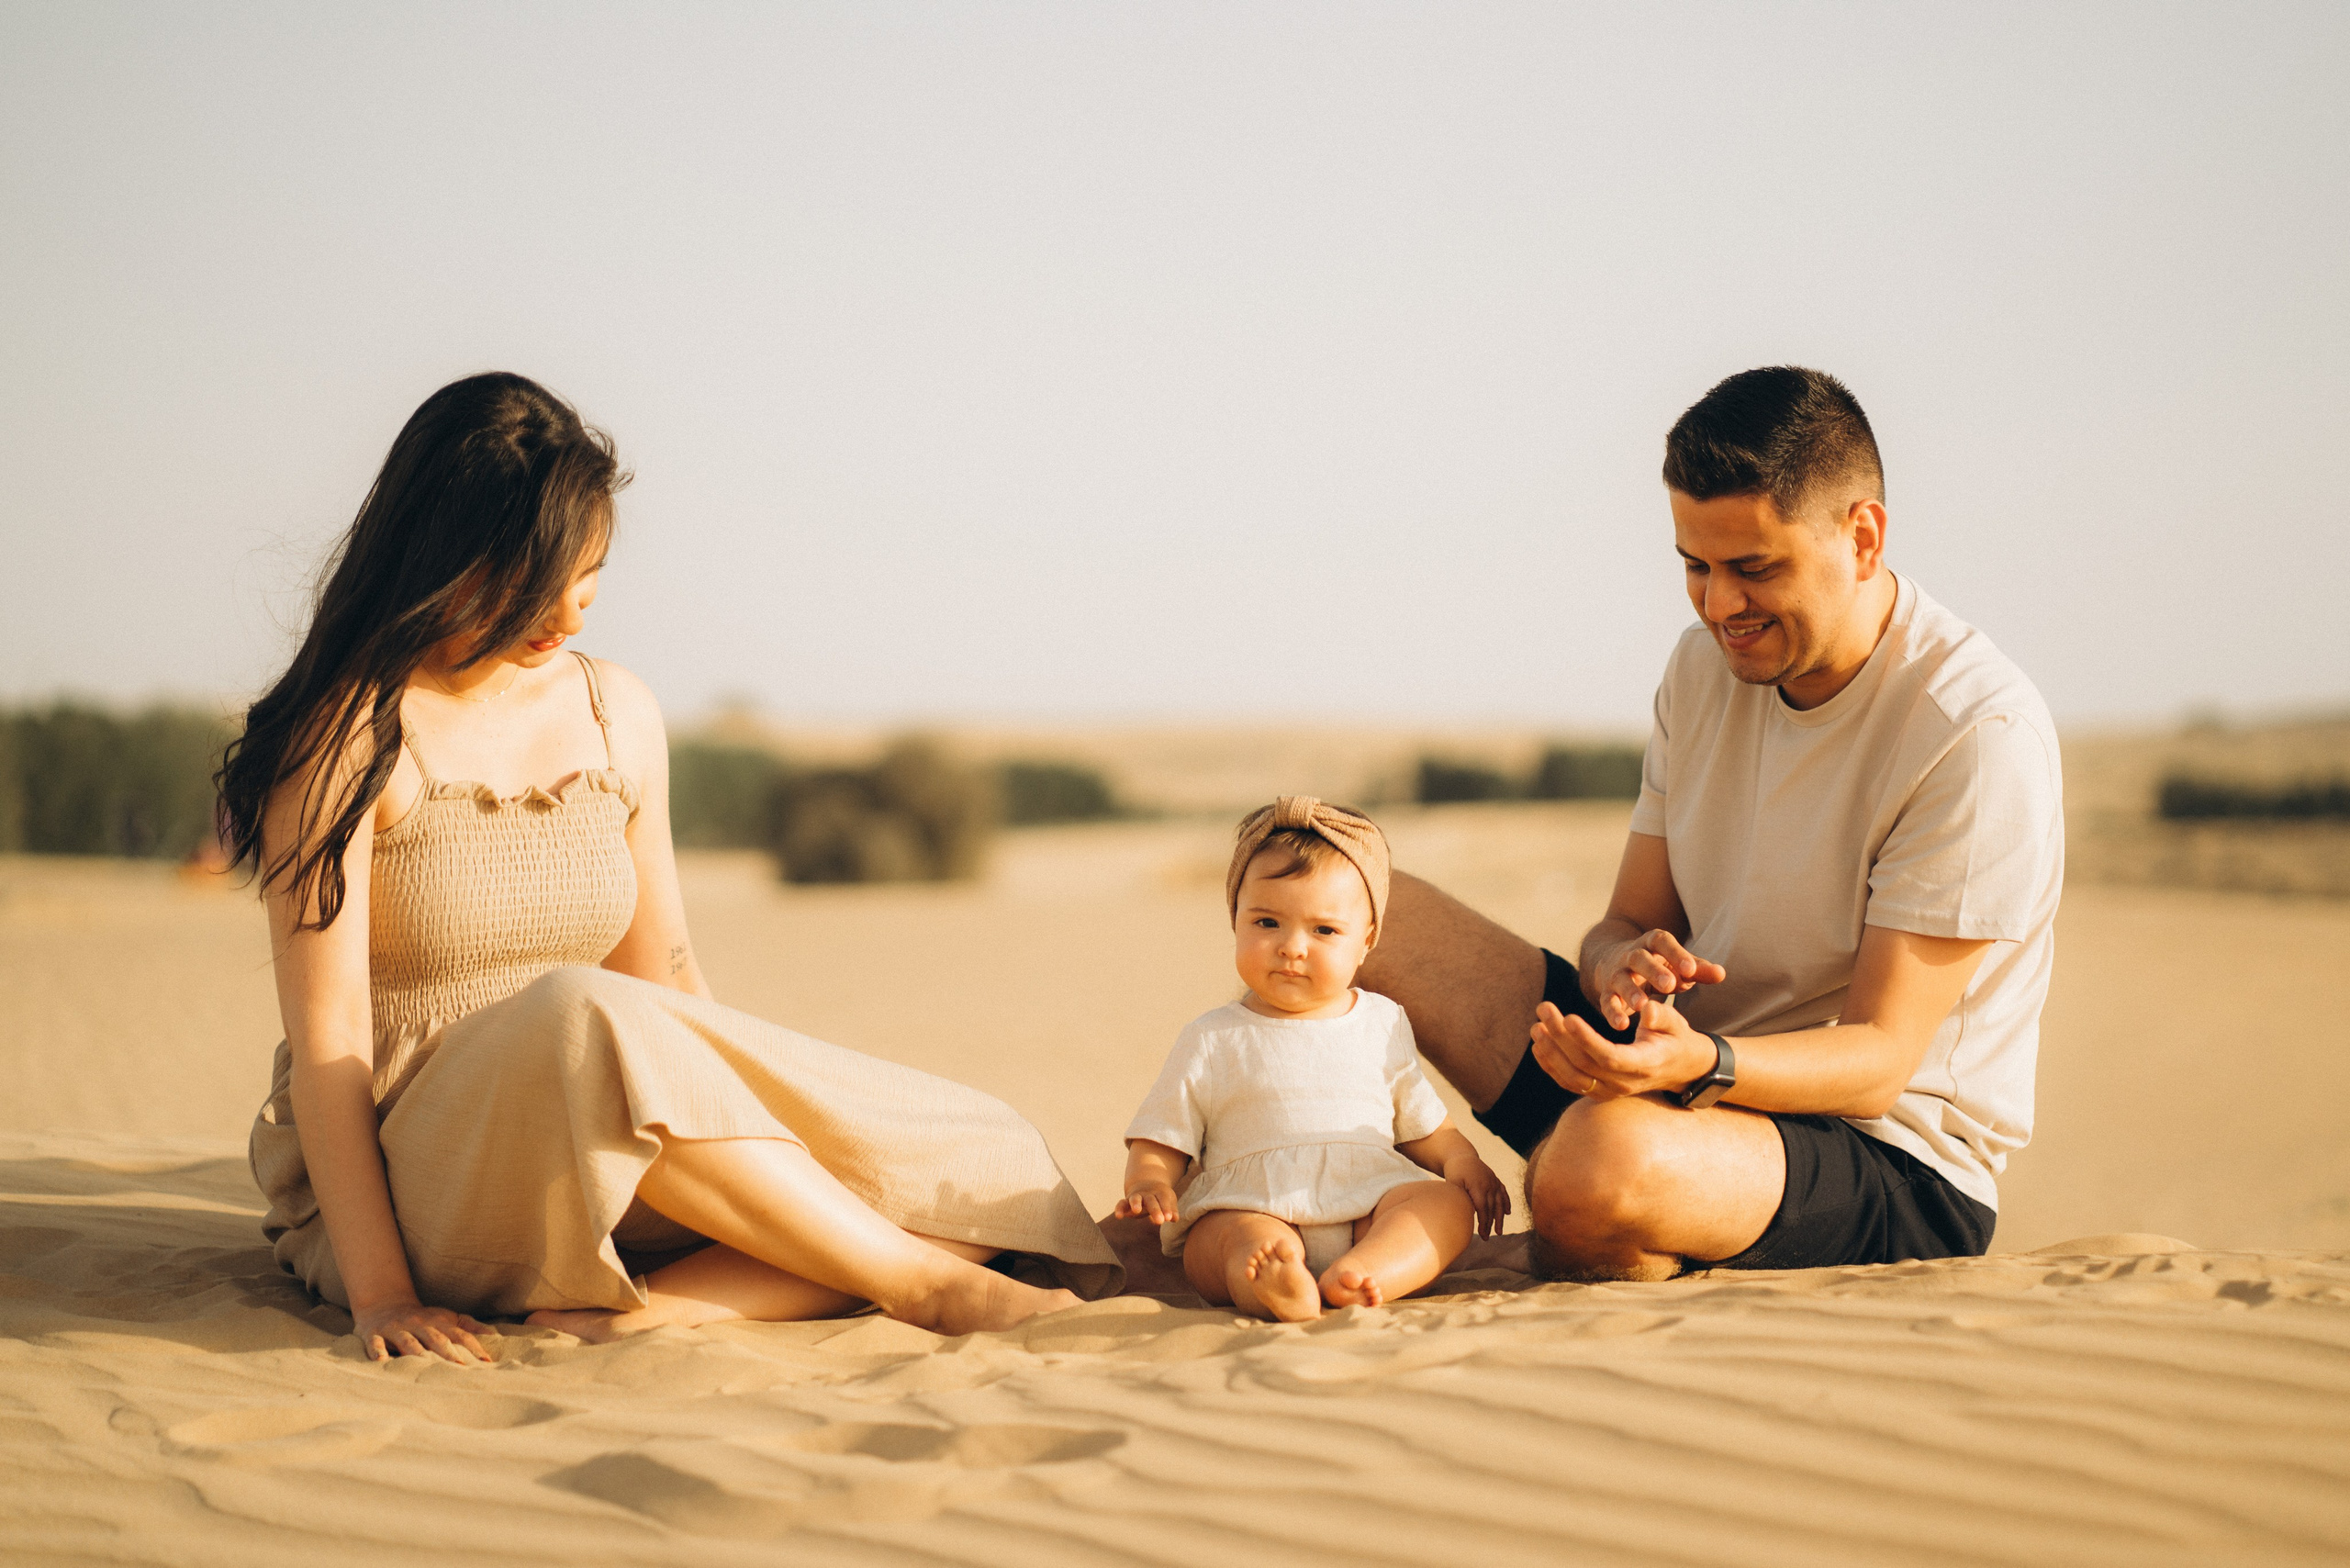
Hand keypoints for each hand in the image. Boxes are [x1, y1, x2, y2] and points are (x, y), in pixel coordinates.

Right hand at [352, 1297, 493, 1364]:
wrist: (384, 1304)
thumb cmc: (422, 1318)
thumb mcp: (446, 1318)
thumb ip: (469, 1326)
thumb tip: (494, 1335)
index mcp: (438, 1323)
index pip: (459, 1335)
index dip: (473, 1347)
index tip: (486, 1362)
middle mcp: (419, 1325)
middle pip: (436, 1339)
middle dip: (448, 1352)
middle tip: (460, 1367)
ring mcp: (396, 1329)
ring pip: (408, 1342)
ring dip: (417, 1352)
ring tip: (425, 1364)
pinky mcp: (374, 1334)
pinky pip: (375, 1343)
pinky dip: (377, 1351)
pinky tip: (381, 1361)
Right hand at [1114, 1182, 1179, 1225]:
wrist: (1145, 1185)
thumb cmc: (1160, 1197)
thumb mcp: (1168, 1201)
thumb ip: (1171, 1210)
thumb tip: (1174, 1219)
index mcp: (1159, 1193)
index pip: (1164, 1200)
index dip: (1166, 1209)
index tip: (1169, 1218)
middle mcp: (1147, 1194)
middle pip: (1151, 1200)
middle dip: (1155, 1210)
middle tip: (1160, 1221)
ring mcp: (1136, 1197)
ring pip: (1135, 1198)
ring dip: (1135, 1203)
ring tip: (1136, 1211)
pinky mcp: (1126, 1202)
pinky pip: (1121, 1204)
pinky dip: (1119, 1209)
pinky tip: (1118, 1216)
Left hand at [1444, 1155, 1511, 1236]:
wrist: (1461, 1156)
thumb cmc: (1454, 1172)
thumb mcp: (1453, 1184)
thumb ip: (1460, 1198)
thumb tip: (1465, 1215)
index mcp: (1478, 1186)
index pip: (1483, 1209)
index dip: (1484, 1223)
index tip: (1482, 1235)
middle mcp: (1489, 1184)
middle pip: (1492, 1208)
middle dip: (1491, 1224)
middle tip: (1487, 1238)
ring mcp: (1494, 1181)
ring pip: (1500, 1202)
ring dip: (1500, 1218)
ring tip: (1499, 1232)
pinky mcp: (1496, 1179)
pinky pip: (1503, 1193)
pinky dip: (1506, 1203)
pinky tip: (1507, 1213)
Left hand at [1531, 996, 1718, 1102]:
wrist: (1680, 1068)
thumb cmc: (1676, 1038)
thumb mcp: (1676, 1023)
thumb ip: (1661, 1015)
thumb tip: (1646, 1008)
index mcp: (1644, 1064)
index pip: (1610, 1057)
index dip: (1586, 1039)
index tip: (1567, 1016)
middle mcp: (1625, 1083)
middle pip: (1585, 1064)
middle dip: (1560, 1036)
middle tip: (1544, 1008)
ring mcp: (1611, 1091)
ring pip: (1573, 1078)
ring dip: (1551, 1052)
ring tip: (1537, 1025)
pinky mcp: (1601, 1092)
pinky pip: (1571, 1084)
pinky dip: (1552, 1066)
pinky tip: (1539, 1045)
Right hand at [1588, 930, 1726, 1030]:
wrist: (1613, 961)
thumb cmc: (1656, 966)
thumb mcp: (1677, 965)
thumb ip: (1698, 969)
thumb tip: (1721, 974)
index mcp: (1651, 944)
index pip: (1662, 942)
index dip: (1676, 954)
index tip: (1691, 970)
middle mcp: (1631, 955)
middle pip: (1639, 958)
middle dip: (1653, 971)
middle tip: (1669, 985)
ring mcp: (1616, 973)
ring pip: (1621, 979)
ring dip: (1630, 992)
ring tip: (1642, 1005)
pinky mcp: (1606, 992)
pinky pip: (1606, 1001)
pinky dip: (1612, 1013)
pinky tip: (1622, 1025)